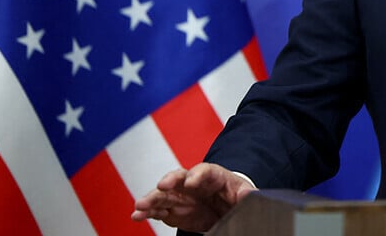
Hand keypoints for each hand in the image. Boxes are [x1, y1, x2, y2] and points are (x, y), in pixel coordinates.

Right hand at [130, 162, 255, 231]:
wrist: (225, 207)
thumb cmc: (233, 194)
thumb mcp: (243, 192)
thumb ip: (245, 193)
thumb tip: (247, 194)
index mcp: (212, 174)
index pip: (203, 170)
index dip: (196, 175)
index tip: (191, 182)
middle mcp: (192, 182)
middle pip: (179, 177)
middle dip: (170, 180)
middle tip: (162, 186)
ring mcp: (180, 195)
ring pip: (163, 194)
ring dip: (151, 198)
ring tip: (140, 206)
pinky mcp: (172, 209)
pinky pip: (157, 209)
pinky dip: (147, 212)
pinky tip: (137, 215)